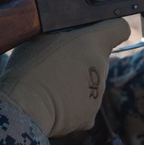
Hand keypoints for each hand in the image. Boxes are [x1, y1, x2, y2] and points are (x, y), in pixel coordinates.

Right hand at [0, 19, 130, 136]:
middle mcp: (102, 66)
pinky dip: (71, 105)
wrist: (24, 107)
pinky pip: (83, 105)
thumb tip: (63, 32)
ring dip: (76, 81)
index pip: (119, 28)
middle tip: (58, 61)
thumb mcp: (41, 36)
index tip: (96, 31)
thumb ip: (61, 31)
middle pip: (99, 57)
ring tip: (51, 84)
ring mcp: (98, 93)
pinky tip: (53, 103)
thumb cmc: (29, 67)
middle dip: (83, 57)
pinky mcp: (90, 116)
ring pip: (90, 82)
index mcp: (94, 42)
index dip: (109, 28)